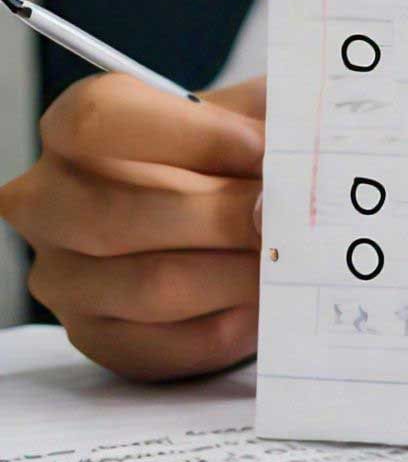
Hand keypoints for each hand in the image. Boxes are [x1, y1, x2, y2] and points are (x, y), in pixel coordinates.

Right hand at [0, 73, 264, 380]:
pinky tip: (269, 300)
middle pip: (122, 214)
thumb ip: (270, 121)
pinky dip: (234, 323)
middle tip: (291, 219)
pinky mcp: (99, 338)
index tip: (264, 150)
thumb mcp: (247, 116)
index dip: (193, 137)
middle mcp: (49, 202)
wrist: (218, 218)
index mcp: (75, 129)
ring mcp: (64, 277)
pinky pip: (172, 344)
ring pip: (154, 286)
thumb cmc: (229, 156)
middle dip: (225, 218)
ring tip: (291, 260)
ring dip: (238, 275)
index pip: (99, 122)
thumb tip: (305, 148)